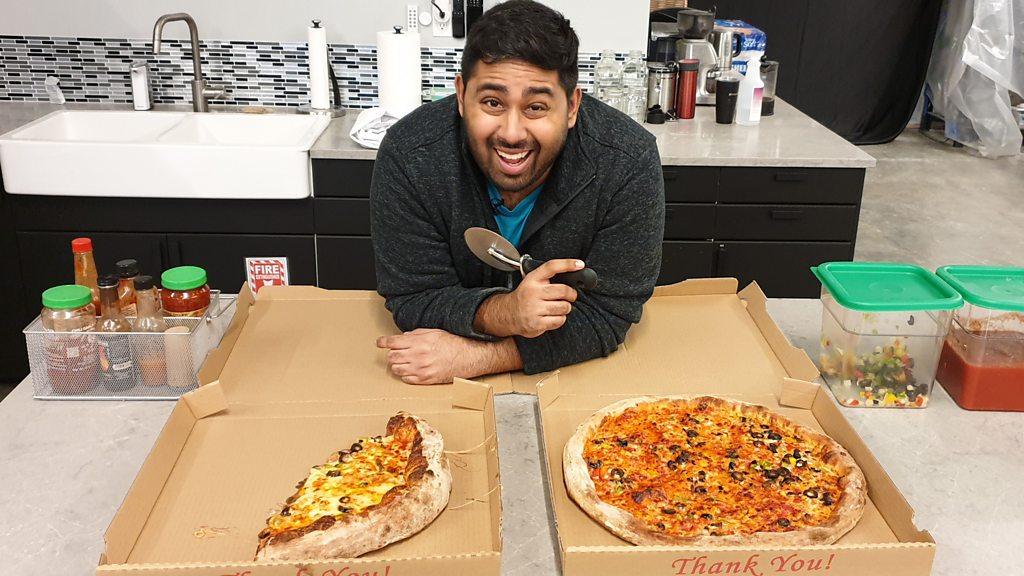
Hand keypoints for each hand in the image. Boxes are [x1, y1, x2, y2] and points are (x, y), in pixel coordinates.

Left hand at [376, 328, 490, 384]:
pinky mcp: (425, 380)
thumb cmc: (454, 343)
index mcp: (420, 342)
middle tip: (396, 352)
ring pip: (396, 369)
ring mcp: (421, 369)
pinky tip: (410, 370)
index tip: (379, 342)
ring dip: (396, 365)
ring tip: (403, 361)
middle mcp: (418, 356)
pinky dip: (404, 375)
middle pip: (392, 356)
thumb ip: (416, 334)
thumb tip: (403, 337)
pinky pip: (406, 379)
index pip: (393, 342)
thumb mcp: (434, 332)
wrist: (468, 357)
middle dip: (391, 353)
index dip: (383, 342)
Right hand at [506, 259, 581, 337]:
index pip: (551, 267)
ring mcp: (534, 308)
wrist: (508, 313)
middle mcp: (532, 292)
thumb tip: (572, 275)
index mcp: (532, 279)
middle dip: (572, 294)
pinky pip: (559, 320)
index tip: (579, 264)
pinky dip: (560, 319)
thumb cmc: (525, 297)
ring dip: (566, 308)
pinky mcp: (536, 323)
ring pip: (564, 307)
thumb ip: (547, 278)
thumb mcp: (532, 282)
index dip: (567, 264)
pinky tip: (553, 316)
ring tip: (559, 307)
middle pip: (563, 290)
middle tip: (570, 296)